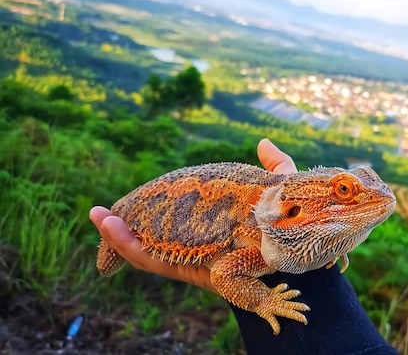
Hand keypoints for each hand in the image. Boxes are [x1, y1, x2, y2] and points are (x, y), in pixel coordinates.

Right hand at [89, 138, 296, 293]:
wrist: (303, 262)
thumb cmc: (293, 228)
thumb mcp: (282, 191)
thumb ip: (274, 168)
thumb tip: (260, 141)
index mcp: (212, 230)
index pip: (174, 220)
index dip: (150, 211)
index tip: (132, 198)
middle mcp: (198, 246)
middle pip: (152, 237)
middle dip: (124, 226)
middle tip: (99, 211)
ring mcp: (193, 259)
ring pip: (145, 250)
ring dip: (117, 235)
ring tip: (98, 216)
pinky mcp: (190, 270)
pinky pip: (154, 262)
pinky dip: (128, 248)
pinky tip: (112, 229)